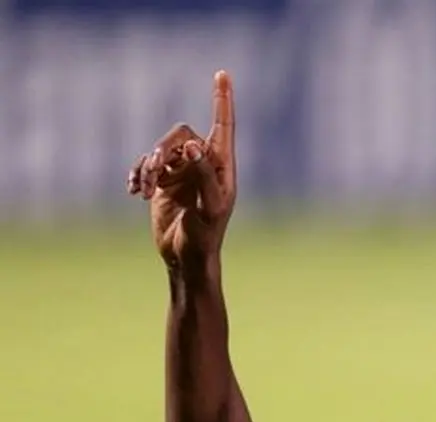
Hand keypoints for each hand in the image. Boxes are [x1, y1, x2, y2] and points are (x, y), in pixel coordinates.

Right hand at [127, 70, 236, 272]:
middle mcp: (202, 164)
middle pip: (179, 135)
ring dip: (147, 165)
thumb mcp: (211, 206)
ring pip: (159, 150)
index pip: (223, 125)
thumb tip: (192, 145)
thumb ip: (203, 174)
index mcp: (222, 166)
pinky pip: (145, 165)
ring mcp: (181, 172)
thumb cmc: (206, 234)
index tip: (222, 74)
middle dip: (163, 148)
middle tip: (154, 170)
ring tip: (144, 189)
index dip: (222, 100)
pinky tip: (135, 191)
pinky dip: (138, 174)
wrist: (186, 256)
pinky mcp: (162, 183)